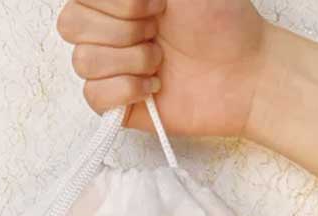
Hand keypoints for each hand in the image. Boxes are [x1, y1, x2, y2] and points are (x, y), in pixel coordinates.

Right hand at [57, 0, 266, 137]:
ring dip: (130, 60)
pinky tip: (154, 87)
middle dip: (123, 29)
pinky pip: (93, 97)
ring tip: (161, 62)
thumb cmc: (223, 24)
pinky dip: (126, 90)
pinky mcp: (118, 105)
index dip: (118, 2)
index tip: (158, 4)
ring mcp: (112, 68)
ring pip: (83, 61)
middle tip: (159, 32)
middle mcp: (110, 30)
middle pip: (71, 26)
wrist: (246, 74)